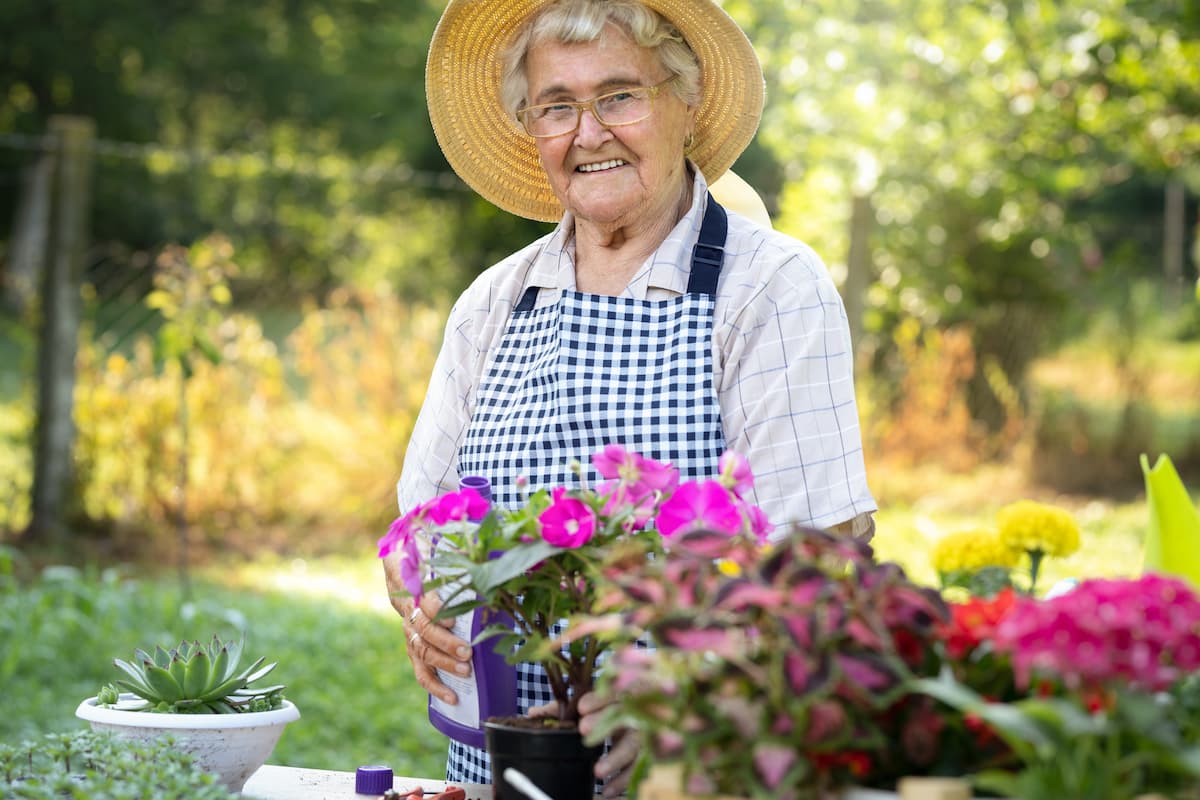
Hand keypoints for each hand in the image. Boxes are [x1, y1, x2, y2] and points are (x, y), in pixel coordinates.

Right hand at [382, 554, 472, 704]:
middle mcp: (405, 606)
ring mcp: (407, 629)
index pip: (418, 598)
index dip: (433, 610)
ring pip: (420, 651)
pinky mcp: (413, 646)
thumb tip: (476, 552)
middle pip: (420, 630)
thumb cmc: (427, 550)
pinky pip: (419, 669)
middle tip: (467, 651)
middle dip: (444, 643)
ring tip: (466, 671)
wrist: (403, 559)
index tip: (451, 618)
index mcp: (406, 577)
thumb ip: (453, 550)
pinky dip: (434, 685)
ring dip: (443, 663)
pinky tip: (451, 697)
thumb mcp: (434, 542)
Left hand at [529, 694, 639, 797]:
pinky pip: (636, 769)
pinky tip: (607, 790)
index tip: (581, 707)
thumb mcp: (584, 706)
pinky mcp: (644, 755)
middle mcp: (635, 712)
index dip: (599, 699)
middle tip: (583, 730)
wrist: (635, 715)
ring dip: (615, 758)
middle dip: (604, 722)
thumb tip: (533, 713)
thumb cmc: (602, 710)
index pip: (612, 691)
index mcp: (620, 694)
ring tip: (597, 771)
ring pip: (633, 746)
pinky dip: (622, 781)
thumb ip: (561, 709)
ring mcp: (642, 734)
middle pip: (624, 715)